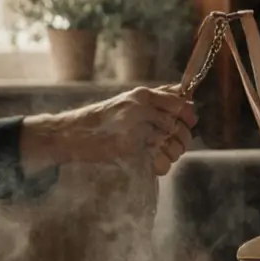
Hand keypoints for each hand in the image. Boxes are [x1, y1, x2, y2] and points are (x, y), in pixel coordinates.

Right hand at [21, 85, 196, 175]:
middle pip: (178, 126)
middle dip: (183, 139)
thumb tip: (186, 94)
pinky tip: (155, 164)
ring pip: (170, 145)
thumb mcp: (127, 100)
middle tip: (177, 144)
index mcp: (141, 95)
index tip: (189, 122)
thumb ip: (156, 97)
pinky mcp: (128, 150)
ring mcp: (134, 130)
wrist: (70, 134)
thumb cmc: (100, 119)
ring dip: (173, 153)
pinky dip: (161, 166)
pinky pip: (158, 161)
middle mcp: (140, 110)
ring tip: (165, 155)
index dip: (189, 116)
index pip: (180, 104)